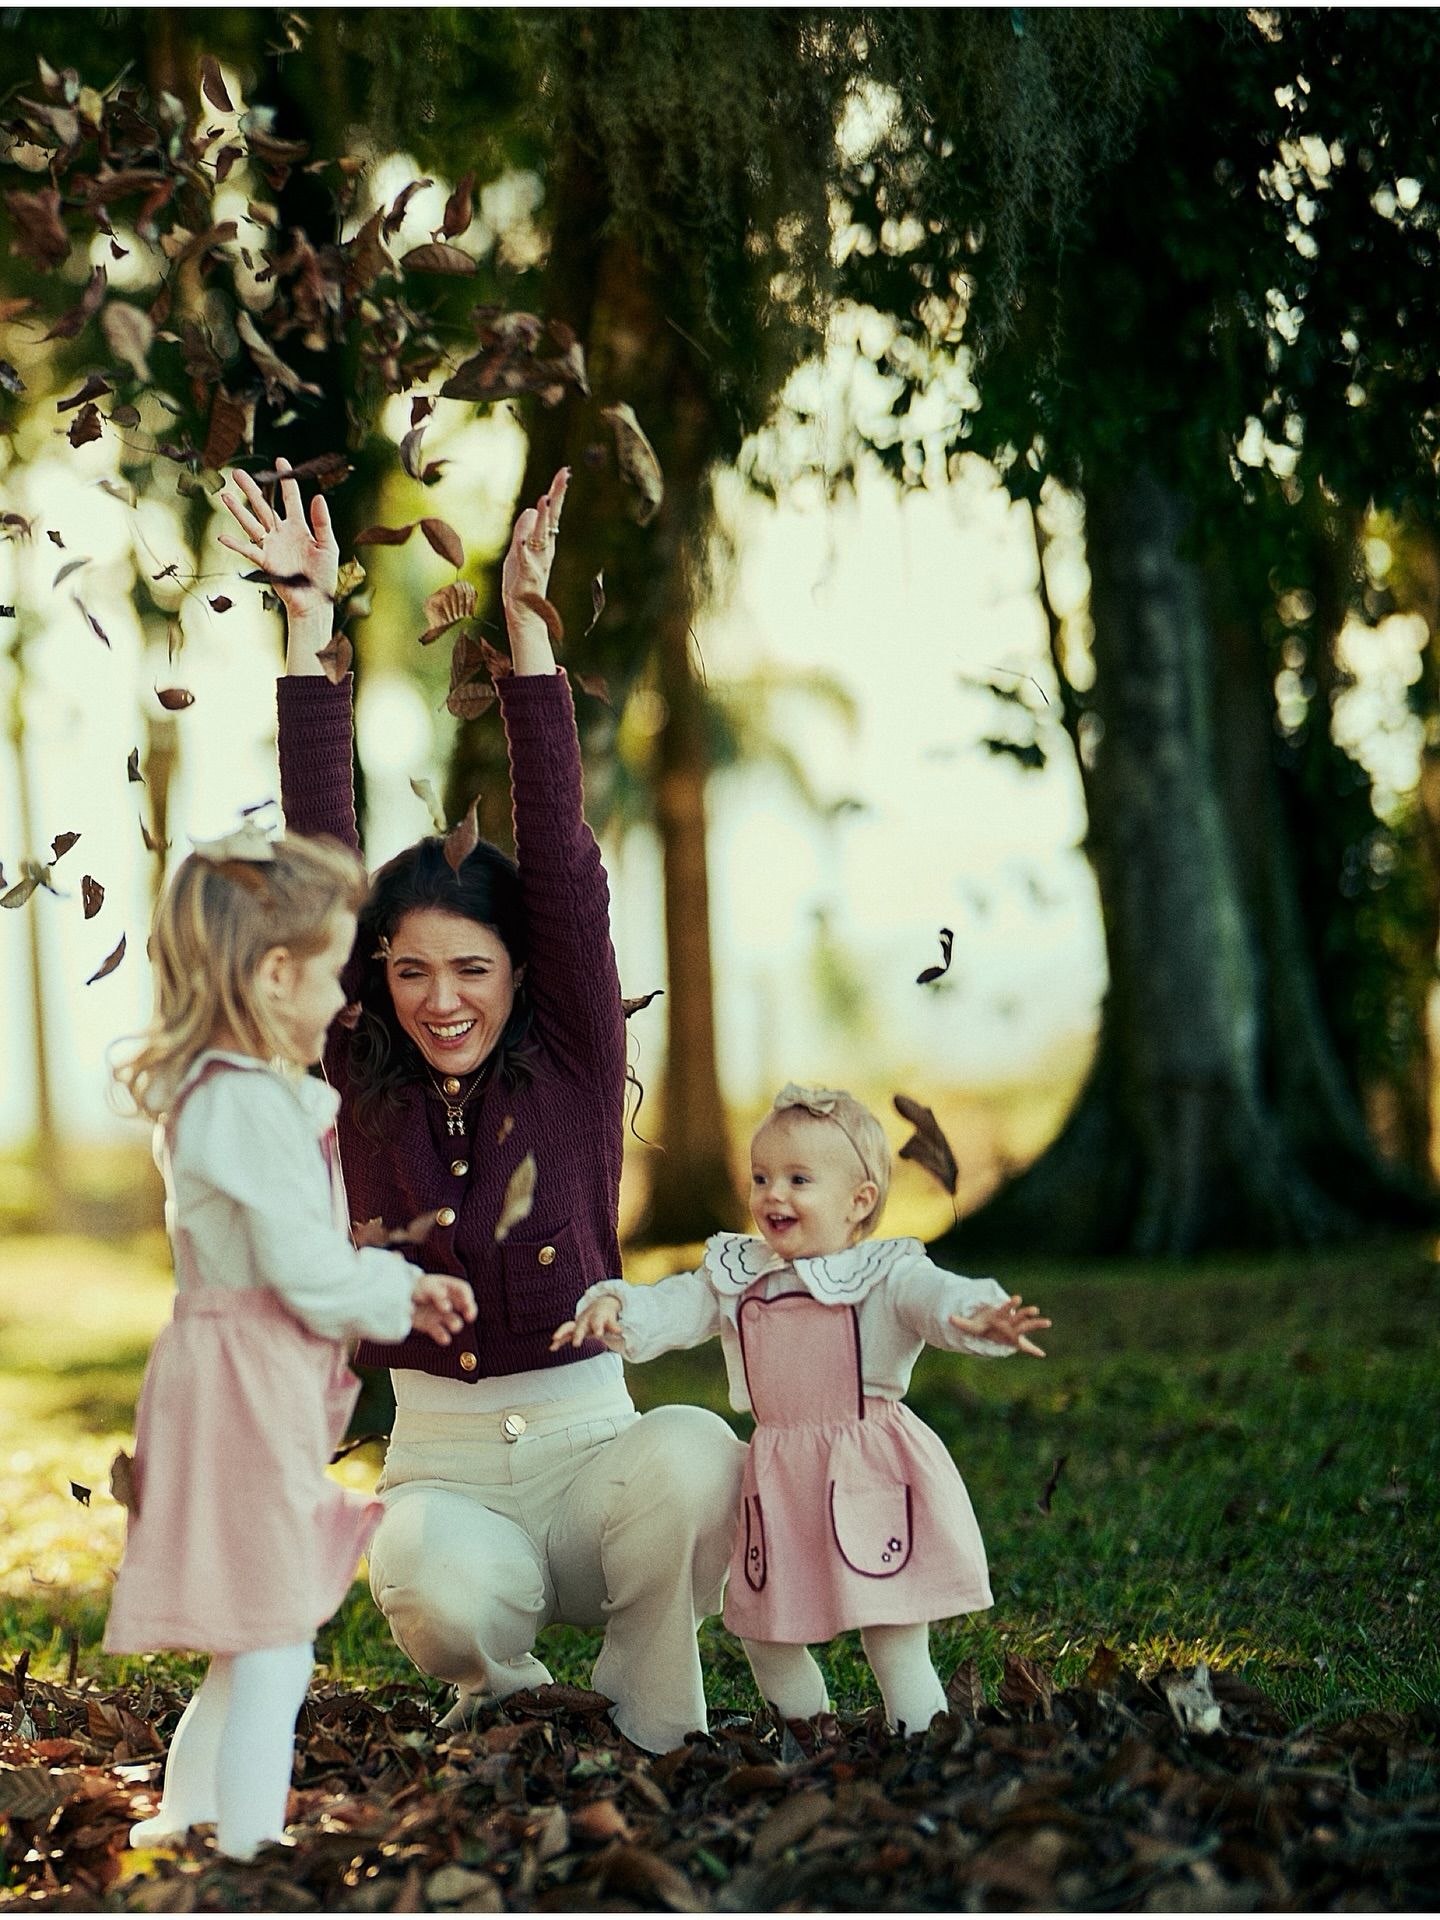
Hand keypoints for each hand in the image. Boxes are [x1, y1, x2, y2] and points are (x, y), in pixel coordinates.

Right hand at [218, 457, 338, 622]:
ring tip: (224, 496)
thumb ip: (322, 522)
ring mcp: (271, 546)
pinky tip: (222, 536)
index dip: (285, 480)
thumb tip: (318, 497)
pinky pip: (248, 551)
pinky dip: (236, 544)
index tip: (280, 460)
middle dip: (251, 489)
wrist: (314, 601)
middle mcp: (281, 533)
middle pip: (263, 506)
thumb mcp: (328, 546)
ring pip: (251, 523)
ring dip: (237, 510)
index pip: (290, 498)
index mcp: (299, 527)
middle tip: (237, 472)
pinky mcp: (265, 562)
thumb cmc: (323, 575)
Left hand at [410, 1273, 476, 1346]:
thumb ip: (436, 1292)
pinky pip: (439, 1332)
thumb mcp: (424, 1285)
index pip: (462, 1289)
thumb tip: (448, 1305)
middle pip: (464, 1305)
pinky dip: (442, 1336)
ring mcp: (438, 1313)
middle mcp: (445, 1300)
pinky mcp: (429, 1325)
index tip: (466, 1303)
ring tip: (455, 1326)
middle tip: (470, 1316)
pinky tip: (444, 1339)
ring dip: (456, 1323)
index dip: (466, 1296)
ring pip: (453, 1320)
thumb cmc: (410, 1286)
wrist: (392, 1298)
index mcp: (445, 1285)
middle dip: (469, 1310)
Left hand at [501, 468, 568, 663]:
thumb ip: (523, 531)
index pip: (552, 514)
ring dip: (543, 520)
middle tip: (565, 475)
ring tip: (545, 500)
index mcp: (543, 544)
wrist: (523, 615)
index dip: (557, 493)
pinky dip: (524, 551)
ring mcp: (536, 564)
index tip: (565, 473)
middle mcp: (544, 551)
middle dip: (557, 497)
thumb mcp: (517, 552)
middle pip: (551, 519)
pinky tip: (523, 541)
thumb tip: (531, 508)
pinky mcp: (526, 577)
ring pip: (540, 538)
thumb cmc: (520, 584)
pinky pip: (525, 562)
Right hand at [550, 1292, 621, 1351]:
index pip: (597, 1322)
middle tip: (576, 1344)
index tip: (599, 1335)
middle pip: (581, 1327)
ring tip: (554, 1340)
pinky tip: (551, 1348)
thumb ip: (615, 1326)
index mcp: (596, 1317)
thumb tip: (622, 1332)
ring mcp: (577, 1325)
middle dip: (578, 1334)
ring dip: (562, 1333)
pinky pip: (564, 1335)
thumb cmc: (606, 1317)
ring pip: (568, 1328)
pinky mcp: (573, 1330)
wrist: (599, 1307)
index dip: (598, 1328)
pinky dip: (558, 1341)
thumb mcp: (611, 1321)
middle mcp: (585, 1320)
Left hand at [949, 1293, 1049, 1356]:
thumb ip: (961, 1322)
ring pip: (1027, 1326)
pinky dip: (1032, 1350)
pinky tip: (1041, 1354)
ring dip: (1037, 1324)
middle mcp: (1009, 1321)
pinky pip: (1026, 1346)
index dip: (1010, 1303)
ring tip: (1048, 1322)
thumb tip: (949, 1318)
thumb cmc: (981, 1325)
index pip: (1005, 1308)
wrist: (988, 1329)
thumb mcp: (970, 1326)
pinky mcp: (1016, 1340)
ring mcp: (1014, 1330)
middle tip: (1034, 1309)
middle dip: (1026, 1313)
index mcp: (999, 1315)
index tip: (1017, 1298)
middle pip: (1019, 1316)